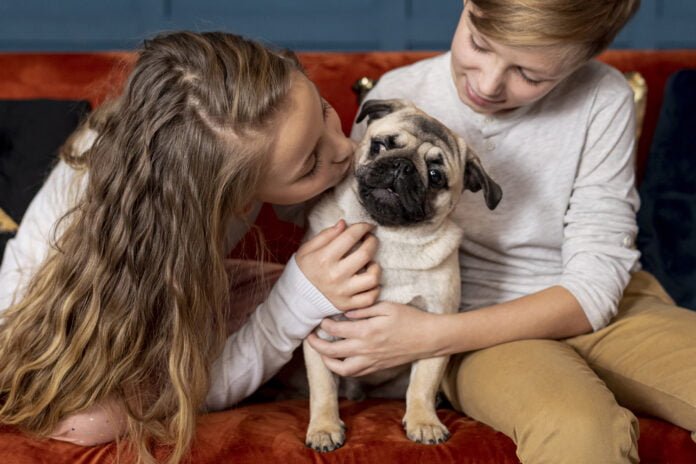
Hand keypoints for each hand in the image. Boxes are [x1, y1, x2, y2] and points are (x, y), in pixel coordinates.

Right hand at [296, 220, 380, 310]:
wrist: (297, 297)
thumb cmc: (304, 270)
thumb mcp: (308, 249)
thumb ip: (326, 235)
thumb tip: (343, 224)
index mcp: (324, 258)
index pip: (350, 237)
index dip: (363, 227)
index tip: (367, 226)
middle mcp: (335, 275)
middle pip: (365, 254)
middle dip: (373, 242)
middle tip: (371, 239)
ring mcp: (343, 292)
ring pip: (372, 278)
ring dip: (376, 267)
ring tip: (371, 263)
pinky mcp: (348, 304)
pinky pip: (371, 297)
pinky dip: (375, 288)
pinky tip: (369, 281)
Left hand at [306, 302, 439, 376]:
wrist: (428, 338)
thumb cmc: (410, 318)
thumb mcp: (386, 306)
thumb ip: (363, 309)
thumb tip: (344, 312)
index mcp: (367, 331)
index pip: (335, 330)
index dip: (323, 324)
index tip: (321, 318)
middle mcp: (366, 349)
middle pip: (332, 351)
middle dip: (316, 344)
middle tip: (309, 336)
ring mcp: (371, 361)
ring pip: (341, 368)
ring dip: (327, 361)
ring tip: (321, 351)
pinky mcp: (377, 367)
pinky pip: (354, 373)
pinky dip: (341, 369)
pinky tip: (339, 360)